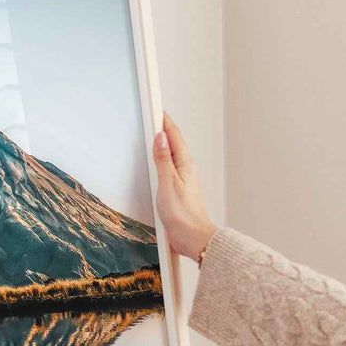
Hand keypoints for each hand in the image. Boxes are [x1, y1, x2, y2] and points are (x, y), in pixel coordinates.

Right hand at [153, 113, 217, 259]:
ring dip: (163, 143)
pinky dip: (162, 159)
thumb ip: (162, 159)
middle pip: (174, 142)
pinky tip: (157, 161)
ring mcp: (182, 179)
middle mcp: (186, 169)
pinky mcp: (178, 189)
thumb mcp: (168, 183)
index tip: (156, 108)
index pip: (174, 136)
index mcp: (185, 163)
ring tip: (154, 132)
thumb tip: (160, 138)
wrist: (192, 236)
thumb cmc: (183, 214)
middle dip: (163, 128)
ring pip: (171, 154)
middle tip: (154, 114)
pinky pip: (169, 167)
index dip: (164, 121)